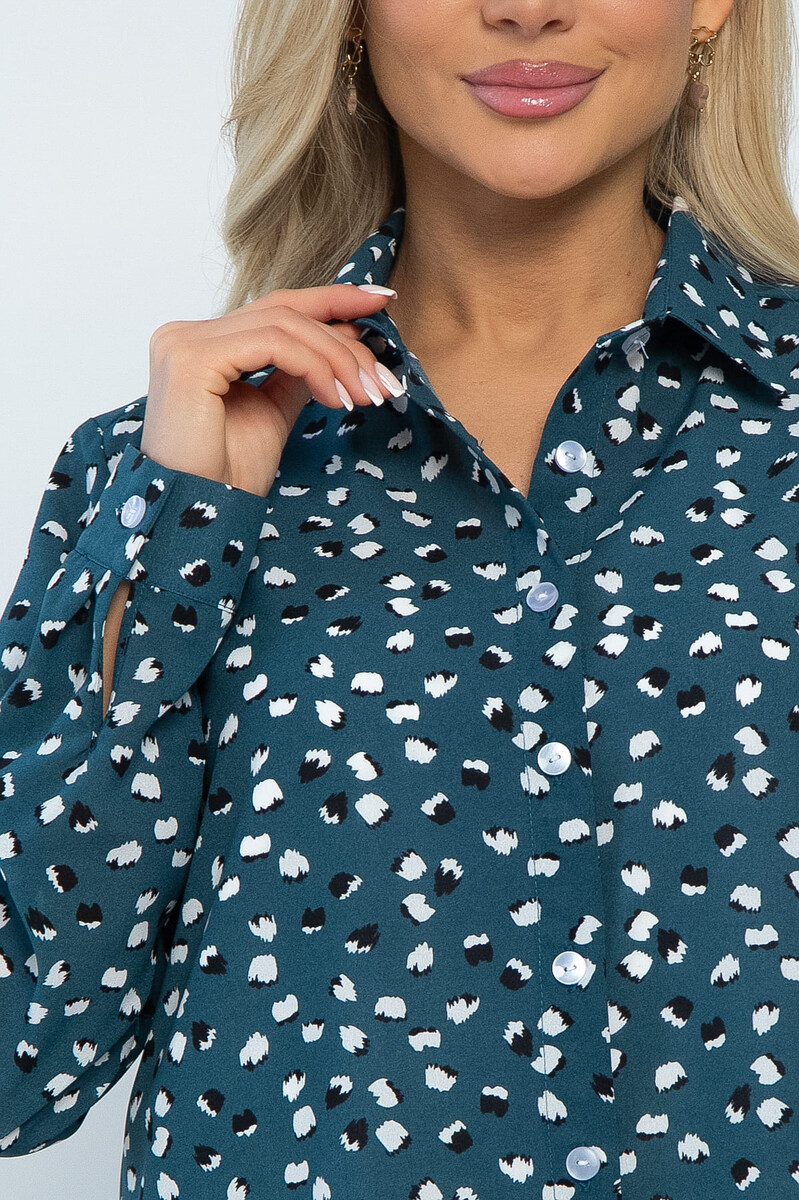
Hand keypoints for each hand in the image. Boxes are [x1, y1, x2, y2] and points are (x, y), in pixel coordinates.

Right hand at [141, 284, 404, 497]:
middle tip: (384, 380)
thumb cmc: (227, 474)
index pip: (274, 307)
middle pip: (283, 312)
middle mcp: (184, 334)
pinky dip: (315, 366)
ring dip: (337, 359)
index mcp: (201, 344)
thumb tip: (343, 337)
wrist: (200, 514)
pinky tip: (337, 399)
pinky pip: (272, 344)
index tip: (380, 302)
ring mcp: (184, 342)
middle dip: (344, 343)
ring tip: (366, 395)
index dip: (330, 300)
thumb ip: (299, 370)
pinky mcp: (192, 358)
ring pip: (283, 325)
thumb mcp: (274, 410)